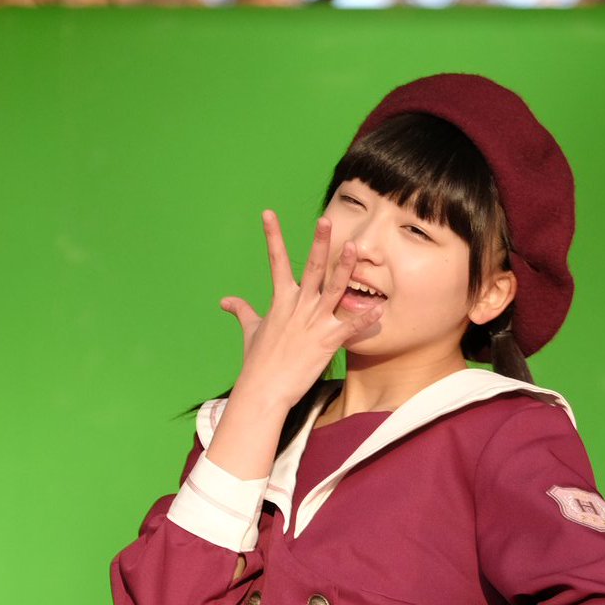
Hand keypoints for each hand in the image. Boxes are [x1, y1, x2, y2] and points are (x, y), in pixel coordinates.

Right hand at [219, 209, 382, 407]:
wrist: (263, 390)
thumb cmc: (257, 362)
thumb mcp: (250, 332)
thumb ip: (242, 311)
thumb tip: (225, 301)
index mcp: (281, 301)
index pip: (275, 262)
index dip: (272, 236)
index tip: (268, 213)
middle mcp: (298, 307)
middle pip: (311, 269)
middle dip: (319, 244)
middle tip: (325, 220)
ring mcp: (314, 324)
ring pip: (333, 289)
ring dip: (345, 269)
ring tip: (355, 248)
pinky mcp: (327, 343)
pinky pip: (350, 327)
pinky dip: (365, 319)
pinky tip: (379, 309)